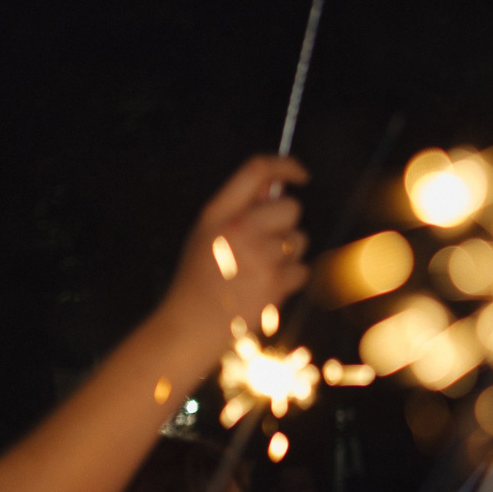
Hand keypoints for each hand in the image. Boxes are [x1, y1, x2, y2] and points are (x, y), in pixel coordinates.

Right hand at [167, 155, 310, 344]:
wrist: (191, 326)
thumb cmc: (200, 280)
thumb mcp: (207, 234)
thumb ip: (237, 209)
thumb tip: (274, 188)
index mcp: (217, 212)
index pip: (257, 170)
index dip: (285, 165)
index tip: (300, 174)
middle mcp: (239, 229)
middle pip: (291, 207)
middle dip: (286, 223)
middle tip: (264, 244)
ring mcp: (259, 256)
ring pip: (299, 240)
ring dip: (288, 254)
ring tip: (258, 271)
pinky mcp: (275, 283)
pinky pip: (301, 270)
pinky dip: (289, 281)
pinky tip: (264, 289)